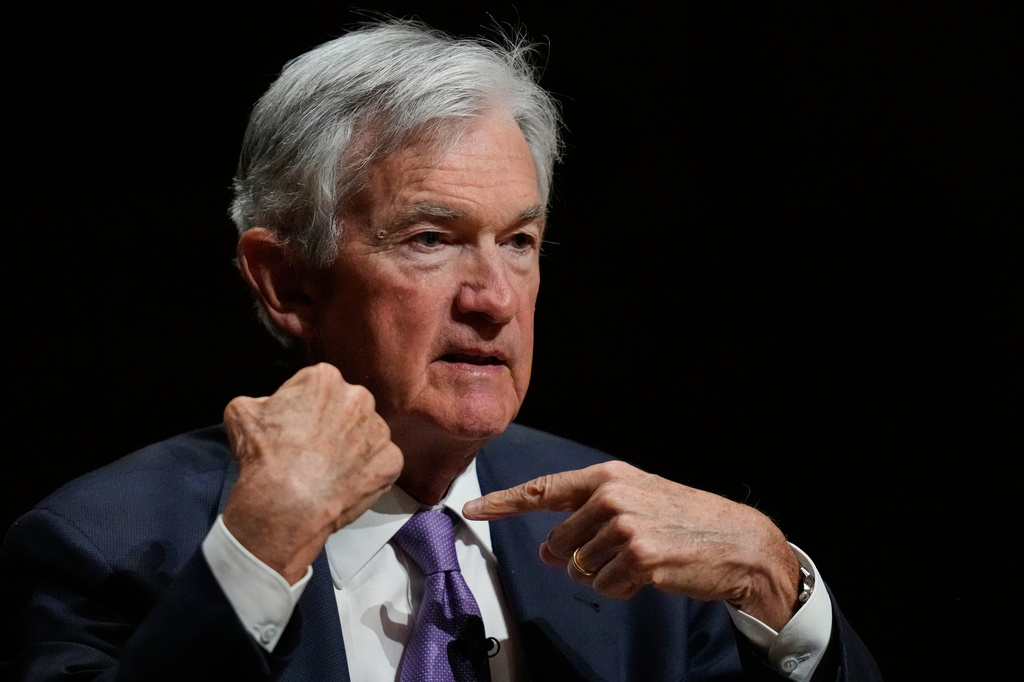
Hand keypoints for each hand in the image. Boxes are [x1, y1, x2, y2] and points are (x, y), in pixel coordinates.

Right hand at [222, 363, 402, 583]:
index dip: (304, 407)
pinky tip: (345, 484)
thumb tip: (269, 406)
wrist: (286, 502)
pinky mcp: (391, 460)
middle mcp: (359, 397)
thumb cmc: (263, 455)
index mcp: (325, 378)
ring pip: (366, 434)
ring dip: (353, 447)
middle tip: (314, 449)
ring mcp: (379, 430)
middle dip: (334, 423)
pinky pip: (380, 463)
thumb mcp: (241, 413)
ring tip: (329, 470)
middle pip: (347, 407)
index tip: (295, 427)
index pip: (317, 386)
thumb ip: (260, 401)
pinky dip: (367, 472)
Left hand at [463, 461, 800, 630]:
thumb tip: (548, 549)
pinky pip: (605, 587)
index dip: (504, 501)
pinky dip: (622, 590)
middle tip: (617, 554)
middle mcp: (612, 495)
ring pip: (580, 569)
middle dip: (578, 558)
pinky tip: (648, 576)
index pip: (544, 488)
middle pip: (559, 543)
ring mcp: (624, 526)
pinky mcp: (639, 557)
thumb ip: (588, 518)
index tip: (472, 508)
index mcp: (608, 476)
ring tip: (641, 561)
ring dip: (605, 575)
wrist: (738, 542)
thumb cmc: (685, 521)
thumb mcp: (636, 503)